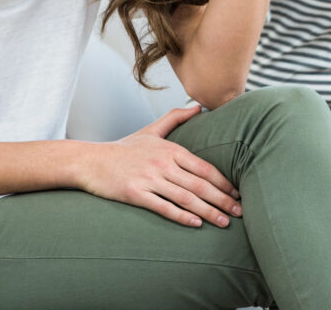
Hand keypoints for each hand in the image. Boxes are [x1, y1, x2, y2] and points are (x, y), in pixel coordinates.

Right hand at [78, 105, 241, 227]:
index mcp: (169, 149)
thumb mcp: (151, 130)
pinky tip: (196, 224)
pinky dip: (181, 216)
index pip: (204, 168)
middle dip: (223, 200)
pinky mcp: (135, 194)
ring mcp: (149, 179)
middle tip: (240, 213)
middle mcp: (162, 163)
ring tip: (224, 223)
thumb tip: (199, 107)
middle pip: (199, 185)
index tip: (238, 193)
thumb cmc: (123, 149)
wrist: (90, 161)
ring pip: (185, 197)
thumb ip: (175, 118)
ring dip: (208, 212)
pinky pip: (162, 207)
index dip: (224, 182)